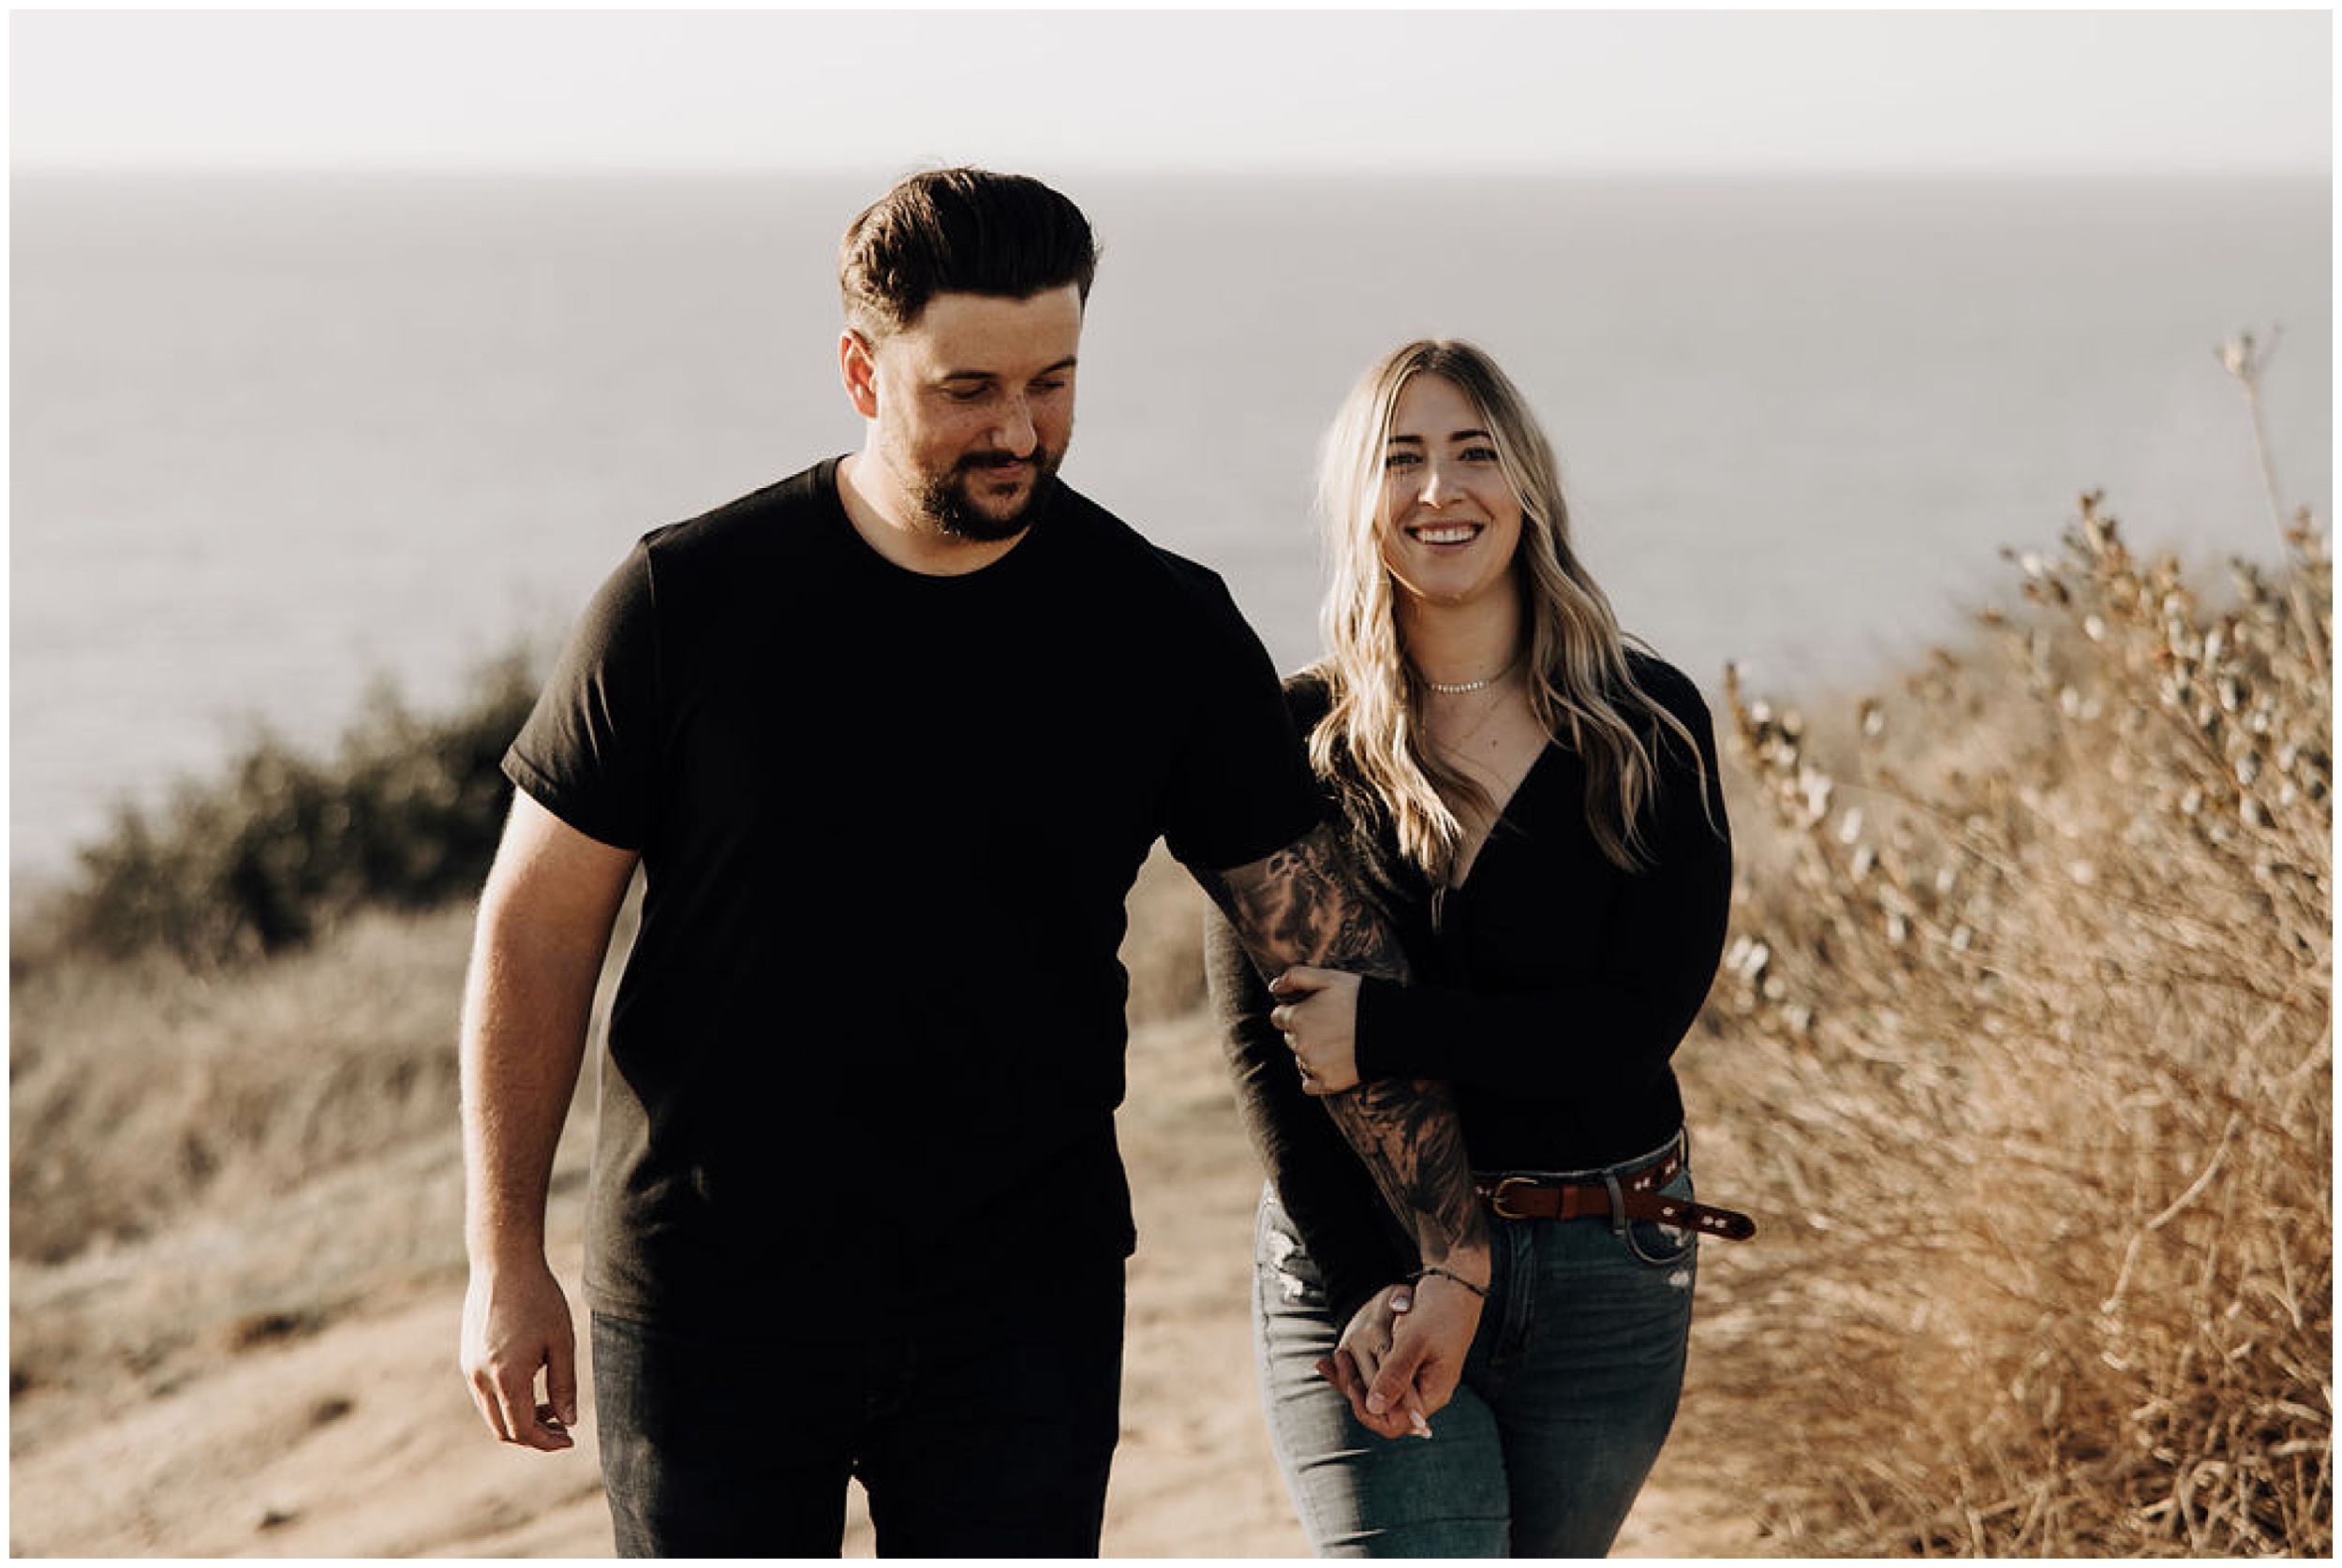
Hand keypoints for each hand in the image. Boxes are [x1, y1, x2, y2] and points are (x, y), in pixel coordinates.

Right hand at [460, 1258, 578, 1451]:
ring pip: (491, 1414)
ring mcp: (469, 1369)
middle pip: (503, 1430)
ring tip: (551, 1406)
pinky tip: (531, 1385)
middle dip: (534, 1435)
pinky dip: (506, 1402)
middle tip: (562, 1426)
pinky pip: (484, 1395)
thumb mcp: (561, 1342)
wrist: (502, 1264)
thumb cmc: (539, 1299)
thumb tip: (568, 1422)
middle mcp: (480, 1379)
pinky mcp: (466, 1359)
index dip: (547, 1441)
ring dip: (519, 1419)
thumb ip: (564, 1386)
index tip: (569, 1439)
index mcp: (507, 1377)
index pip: (523, 1430)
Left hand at [1268, 965, 1363, 1094]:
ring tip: (1336, 1044)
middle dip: (1304, 1032)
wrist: (1391, 1030)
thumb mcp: (1329, 978)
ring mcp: (1313, 1065)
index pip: (1278, 1018)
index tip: (1313, 1012)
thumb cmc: (1359, 1000)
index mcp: (1297, 1018)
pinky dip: (1315, 1076)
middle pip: (1290, 1038)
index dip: (1294, 1013)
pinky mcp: (1327, 1083)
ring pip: (1300, 1060)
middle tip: (1330, 1026)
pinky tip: (1332, 1065)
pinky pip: (1308, 1084)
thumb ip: (1296, 977)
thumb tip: (1273, 987)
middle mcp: (1300, 1044)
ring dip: (1311, 1053)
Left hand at [1315, 1282, 1428, 1439]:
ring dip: (1355, 1377)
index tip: (1352, 1385)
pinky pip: (1382, 1373)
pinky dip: (1362, 1365)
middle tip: (1337, 1362)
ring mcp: (1418, 1377)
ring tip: (1334, 1358)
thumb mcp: (1414, 1342)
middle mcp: (1425, 1390)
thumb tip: (1374, 1408)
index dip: (1369, 1412)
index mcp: (1432, 1393)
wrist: (1455, 1284)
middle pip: (1383, 1408)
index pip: (1395, 1423)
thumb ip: (1395, 1375)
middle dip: (1356, 1390)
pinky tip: (1342, 1355)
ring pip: (1379, 1390)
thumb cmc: (1439, 1310)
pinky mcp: (1410, 1363)